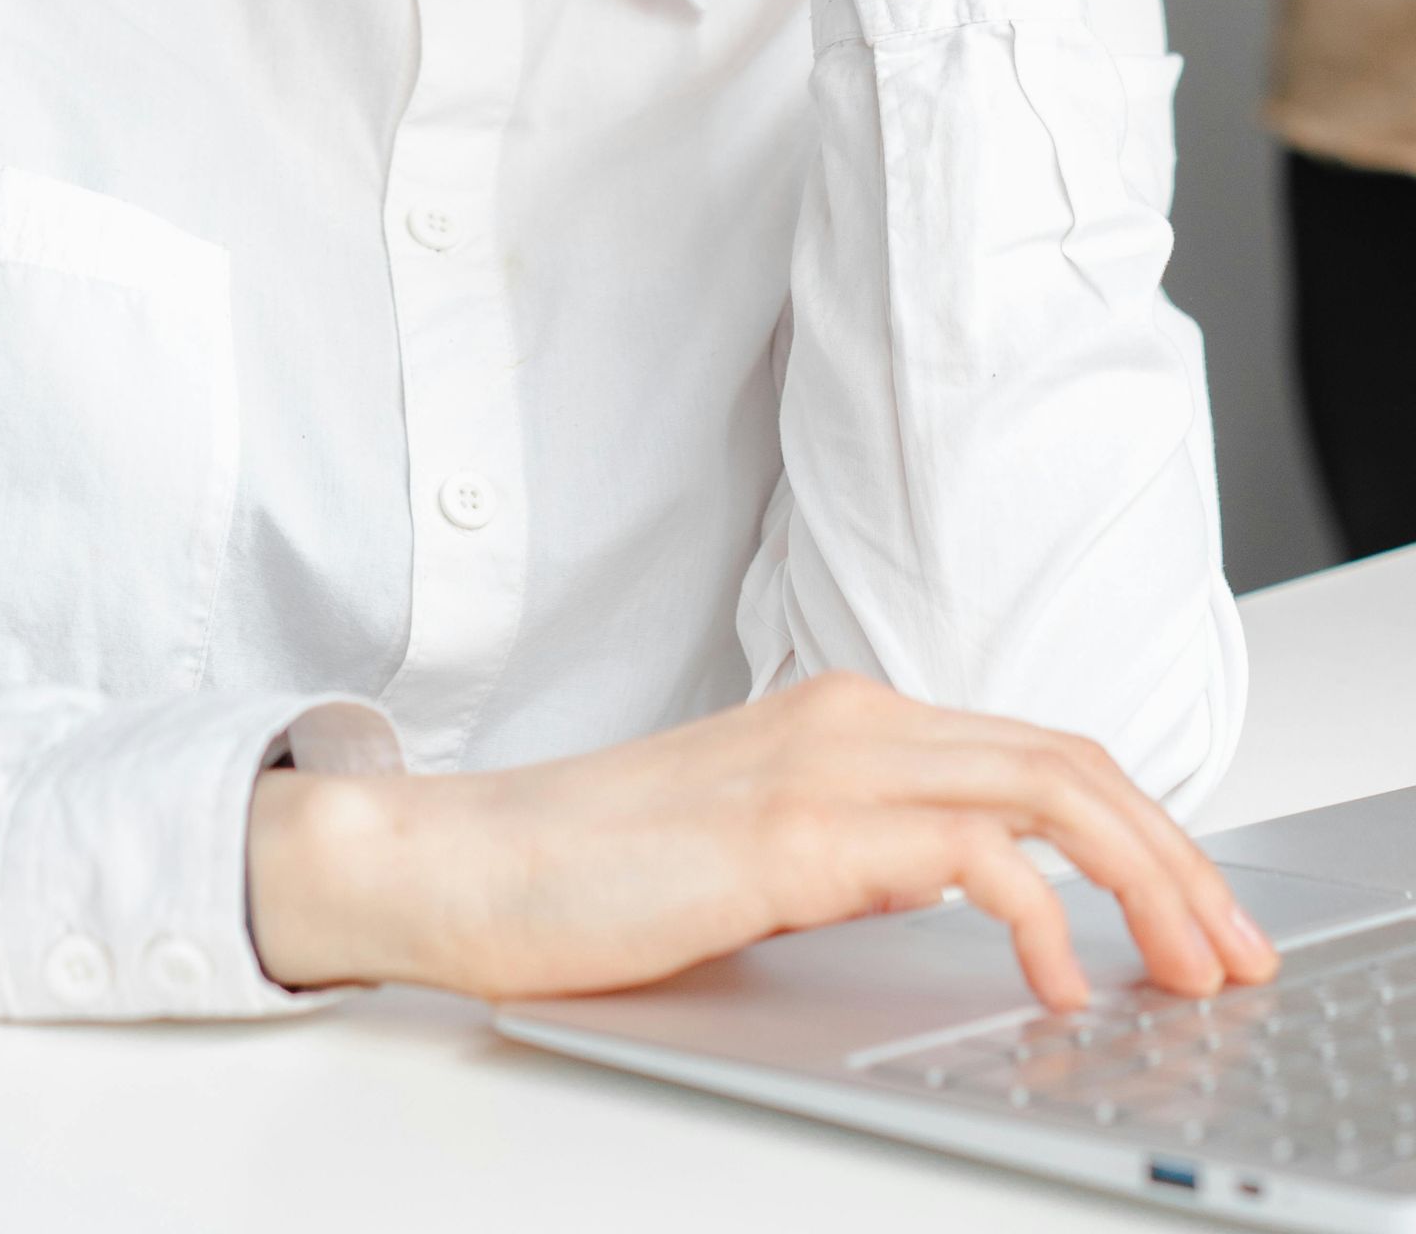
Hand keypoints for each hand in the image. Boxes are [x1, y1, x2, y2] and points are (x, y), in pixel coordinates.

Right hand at [248, 671, 1274, 1012]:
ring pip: (1045, 790)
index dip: (1146, 832)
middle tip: (1234, 950)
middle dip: (1177, 858)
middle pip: (1070, 761)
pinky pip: (969, 853)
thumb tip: (966, 898)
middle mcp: (853, 719)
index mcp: (850, 718)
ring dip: (1145, 879)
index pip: (1042, 753)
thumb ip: (864, 852)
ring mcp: (824, 764)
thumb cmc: (599, 871)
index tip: (1203, 917)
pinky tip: (1059, 983)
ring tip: (1190, 969)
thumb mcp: (768, 855)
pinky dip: (1042, 914)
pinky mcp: (791, 830)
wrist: (469, 863)